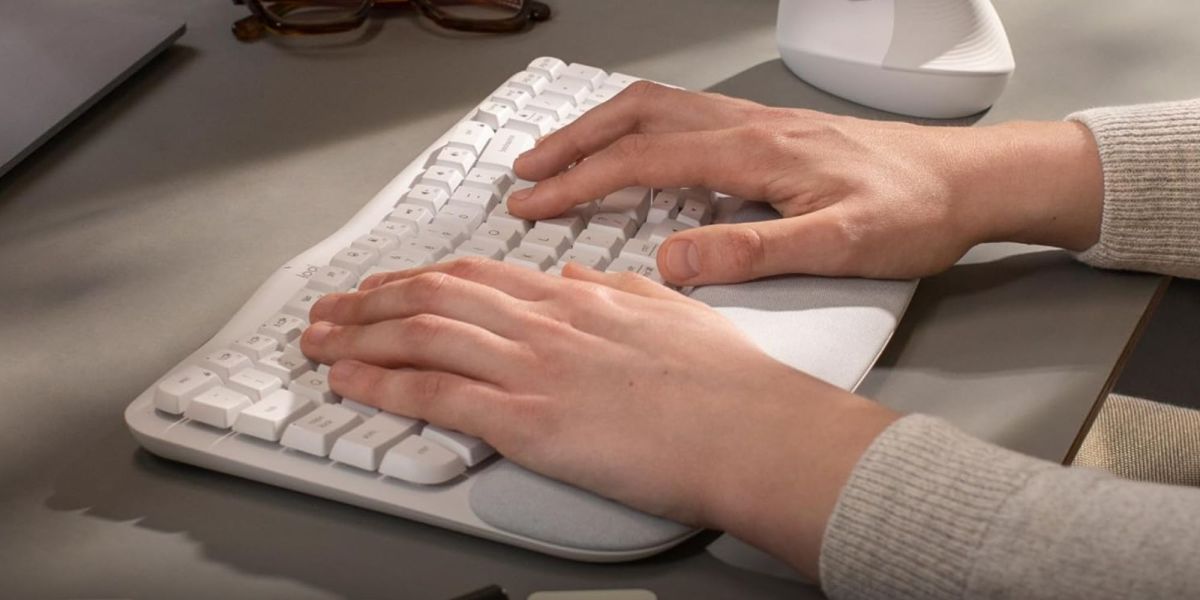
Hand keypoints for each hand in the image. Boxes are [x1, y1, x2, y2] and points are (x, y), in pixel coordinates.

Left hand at [300, 258, 898, 579]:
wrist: (752, 431)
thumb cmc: (726, 383)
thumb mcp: (667, 310)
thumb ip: (613, 290)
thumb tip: (574, 278)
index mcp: (578, 299)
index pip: (477, 276)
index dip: (420, 277)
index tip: (386, 284)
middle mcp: (546, 324)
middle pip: (435, 296)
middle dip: (370, 300)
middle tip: (331, 307)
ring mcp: (533, 369)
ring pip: (422, 334)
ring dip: (359, 334)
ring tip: (317, 338)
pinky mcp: (529, 421)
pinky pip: (436, 393)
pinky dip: (382, 382)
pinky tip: (349, 379)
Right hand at [510, 82, 1103, 284]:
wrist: (968, 180)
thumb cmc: (913, 212)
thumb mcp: (838, 247)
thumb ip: (752, 252)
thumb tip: (671, 261)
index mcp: (753, 151)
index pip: (641, 161)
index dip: (579, 183)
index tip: (533, 205)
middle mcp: (748, 124)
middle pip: (636, 117)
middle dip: (571, 143)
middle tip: (525, 173)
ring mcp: (758, 121)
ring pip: (658, 108)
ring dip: (600, 127)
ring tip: (560, 154)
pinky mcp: (771, 130)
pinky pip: (684, 114)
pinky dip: (638, 125)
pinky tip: (636, 147)